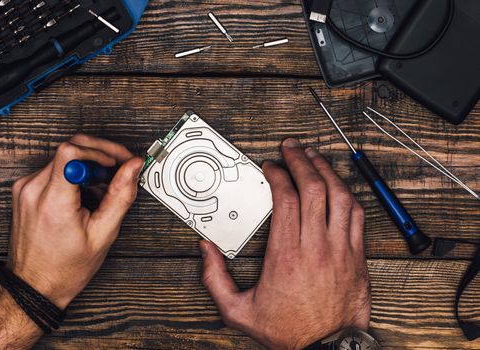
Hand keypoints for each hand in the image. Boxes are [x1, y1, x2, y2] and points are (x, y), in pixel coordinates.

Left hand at [9, 134, 143, 308]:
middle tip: (118, 170)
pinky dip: (75, 174)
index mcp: (52, 202)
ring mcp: (25, 188)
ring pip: (64, 157)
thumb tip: (133, 168)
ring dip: (89, 167)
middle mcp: (33, 189)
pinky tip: (85, 194)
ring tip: (101, 190)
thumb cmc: (64, 268)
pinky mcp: (25, 189)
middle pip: (70, 148)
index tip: (117, 161)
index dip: (101, 150)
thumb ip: (121, 196)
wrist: (34, 285)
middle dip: (100, 155)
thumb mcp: (103, 234)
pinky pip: (55, 168)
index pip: (71, 151)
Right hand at [199, 138, 370, 349]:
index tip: (271, 166)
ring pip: (339, 196)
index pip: (286, 198)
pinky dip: (347, 194)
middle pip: (313, 188)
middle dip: (301, 160)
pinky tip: (338, 185)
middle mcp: (315, 246)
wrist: (327, 348)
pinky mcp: (357, 256)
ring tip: (314, 156)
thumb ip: (215, 278)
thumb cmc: (286, 330)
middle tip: (291, 148)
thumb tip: (205, 250)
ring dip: (326, 170)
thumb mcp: (237, 311)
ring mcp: (340, 249)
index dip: (278, 174)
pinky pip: (356, 215)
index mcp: (285, 255)